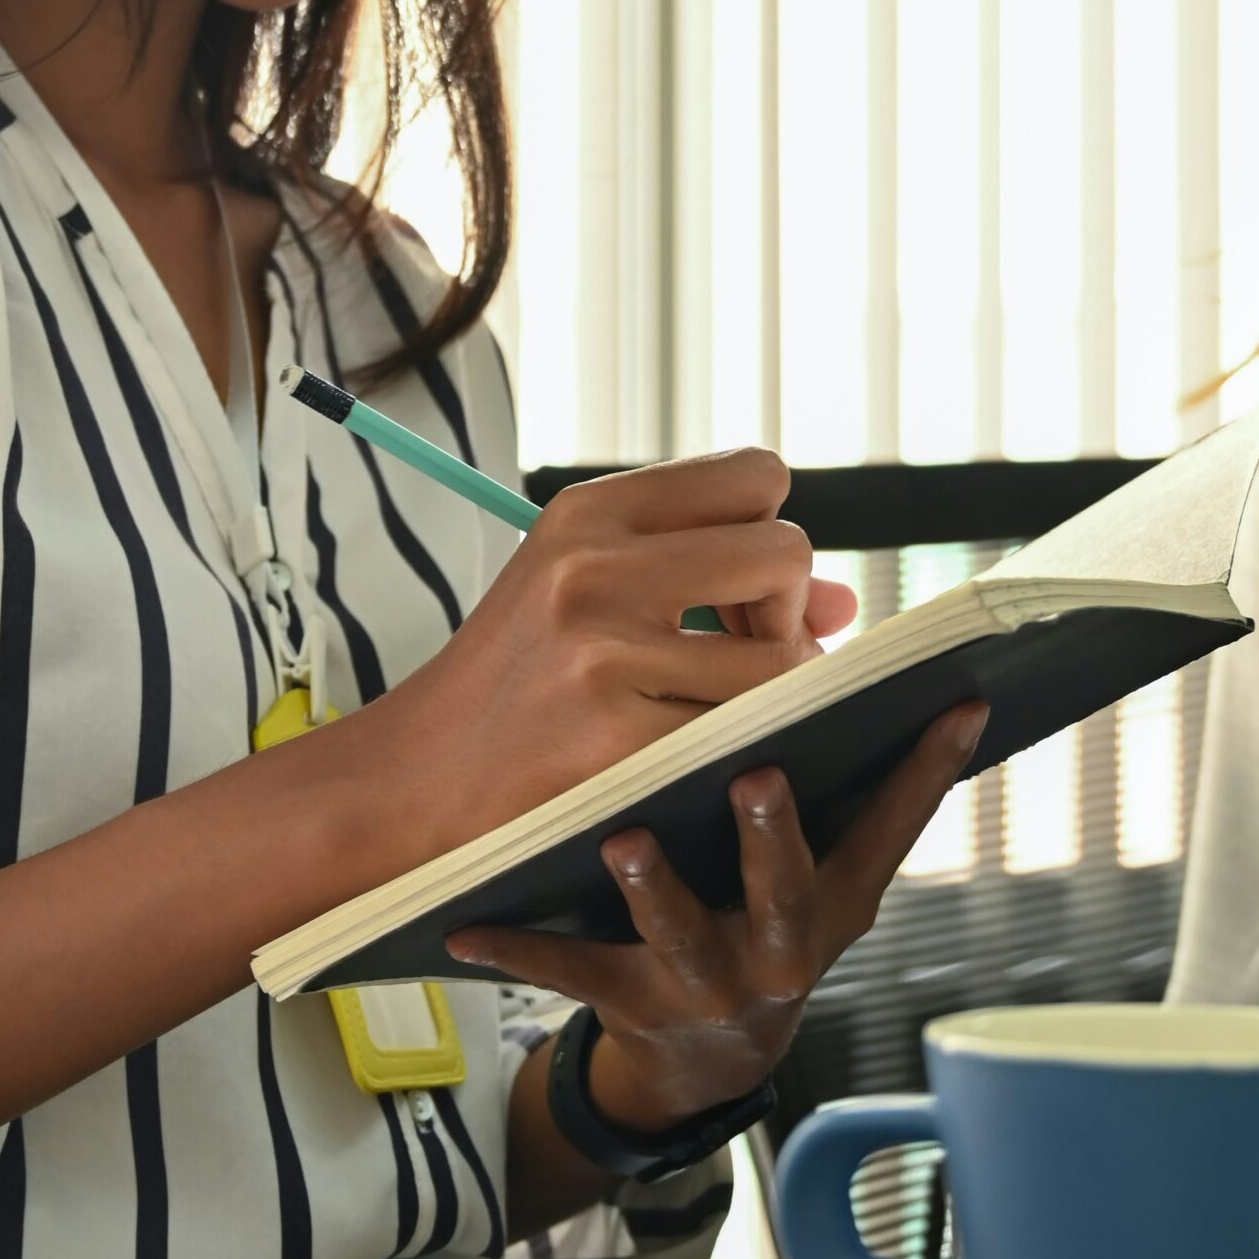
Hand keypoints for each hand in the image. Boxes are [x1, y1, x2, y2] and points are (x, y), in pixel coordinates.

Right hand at [353, 447, 858, 863]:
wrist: (413, 783)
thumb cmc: (513, 693)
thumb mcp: (585, 597)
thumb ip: (709, 579)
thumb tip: (845, 601)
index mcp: (586, 514)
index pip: (755, 475)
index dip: (768, 534)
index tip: (733, 596)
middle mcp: (594, 567)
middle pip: (786, 548)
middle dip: (784, 609)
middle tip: (735, 656)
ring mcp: (604, 652)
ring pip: (783, 653)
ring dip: (772, 694)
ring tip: (712, 715)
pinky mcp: (615, 736)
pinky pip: (746, 729)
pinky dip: (741, 748)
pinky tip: (693, 760)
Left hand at [448, 702, 989, 1134]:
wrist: (702, 1058)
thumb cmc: (755, 922)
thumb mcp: (815, 873)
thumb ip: (833, 781)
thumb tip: (841, 629)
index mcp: (832, 902)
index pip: (889, 831)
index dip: (925, 773)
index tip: (954, 705)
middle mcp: (780, 948)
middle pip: (784, 890)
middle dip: (775, 837)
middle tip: (759, 775)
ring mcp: (706, 983)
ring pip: (680, 932)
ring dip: (655, 888)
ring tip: (626, 839)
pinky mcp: (630, 1004)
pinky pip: (566, 973)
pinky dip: (515, 950)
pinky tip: (464, 931)